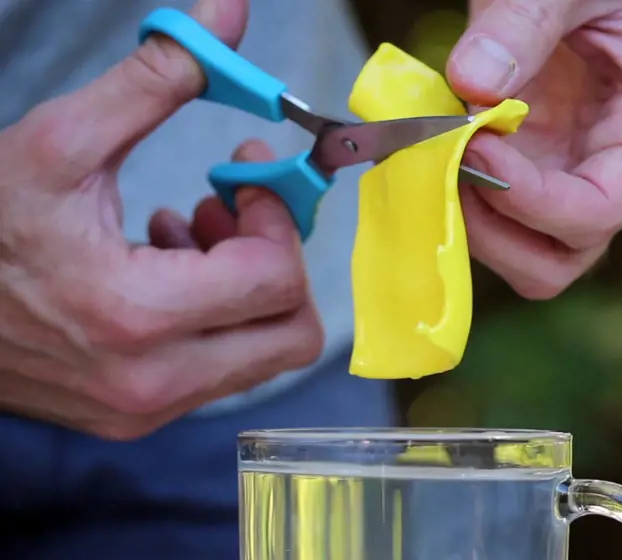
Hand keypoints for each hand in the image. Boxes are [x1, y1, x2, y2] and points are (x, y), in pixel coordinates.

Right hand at [0, 0, 322, 439]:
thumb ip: (156, 79)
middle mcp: (152, 381)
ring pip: (265, 355)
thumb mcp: (62, 142)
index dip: (277, 217)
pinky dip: (219, 317)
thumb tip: (227, 14)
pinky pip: (223, 370)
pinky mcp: (139, 416)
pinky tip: (166, 266)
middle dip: (279, 259)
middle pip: (293, 333)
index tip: (245, 176)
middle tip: (235, 209)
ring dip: (250, 288)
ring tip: (192, 233)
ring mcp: (147, 408)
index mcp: (134, 316)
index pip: (277, 279)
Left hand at [447, 0, 621, 298]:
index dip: (532, 199)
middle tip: (449, 161)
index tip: (474, 145)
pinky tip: (435, 147)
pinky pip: (493, 220)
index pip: (603, 208)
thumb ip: (526, 19)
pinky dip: (456, 198)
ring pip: (523, 255)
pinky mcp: (533, 174)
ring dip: (471, 220)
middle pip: (561, 257)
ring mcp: (574, 180)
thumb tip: (473, 83)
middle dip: (497, 226)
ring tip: (438, 151)